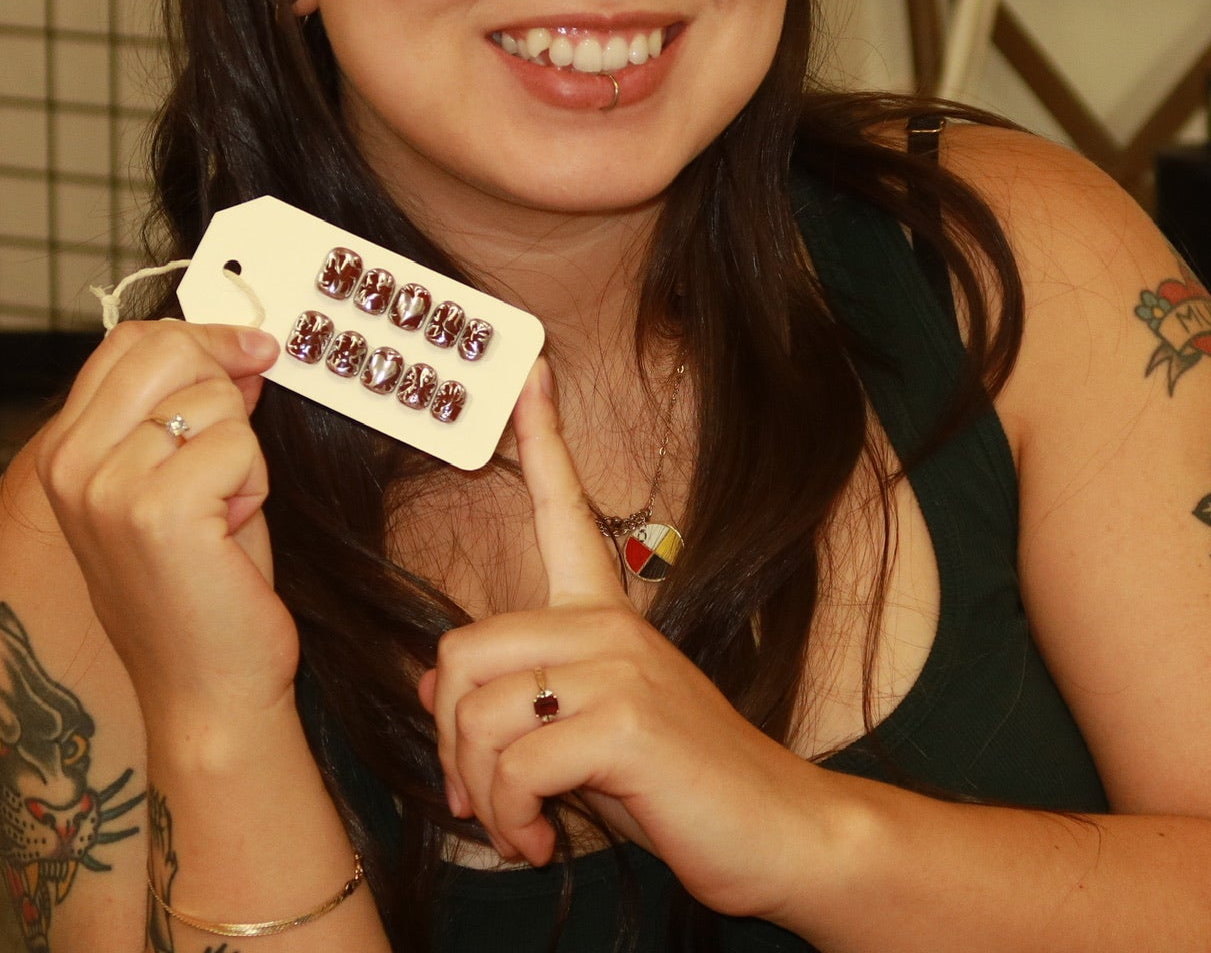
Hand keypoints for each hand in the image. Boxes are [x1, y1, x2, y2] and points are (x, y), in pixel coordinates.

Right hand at [33, 319, 295, 730]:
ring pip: (214, 399)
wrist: (206, 690)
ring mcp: (106, 488)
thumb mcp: (179, 479)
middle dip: (224, 387)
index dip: (200, 337)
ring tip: (221, 514)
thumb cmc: (203, 590)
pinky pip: (240, 443)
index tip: (249, 353)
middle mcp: (71, 465)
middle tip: (234, 452)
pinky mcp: (155, 511)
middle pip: (167, 350)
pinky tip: (229, 533)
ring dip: (242, 453)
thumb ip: (187, 410)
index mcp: (63, 452)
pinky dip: (254, 483)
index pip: (130, 342)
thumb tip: (239, 348)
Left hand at [420, 363, 841, 918]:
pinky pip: (515, 764)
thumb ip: (523, 700)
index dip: (542, 437)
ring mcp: (621, 667)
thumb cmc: (682, 792)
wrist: (778, 835)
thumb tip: (432, 684)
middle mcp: (611, 626)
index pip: (564, 509)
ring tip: (522, 830)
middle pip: (461, 656)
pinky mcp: (626, 720)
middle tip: (484, 804)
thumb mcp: (588, 736)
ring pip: (479, 718)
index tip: (529, 371)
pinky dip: (512, 817)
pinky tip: (544, 839)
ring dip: (484, 797)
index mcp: (607, 616)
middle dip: (452, 749)